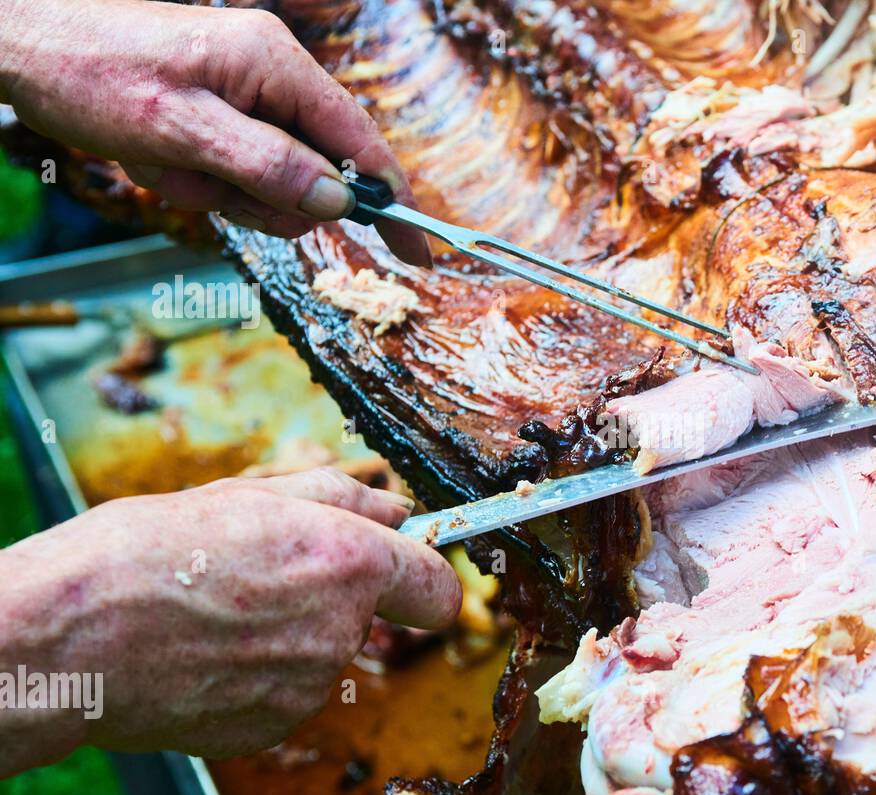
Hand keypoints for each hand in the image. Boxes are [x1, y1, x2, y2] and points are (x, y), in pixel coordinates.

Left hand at [0, 0, 431, 264]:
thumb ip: (268, 166)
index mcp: (276, 66)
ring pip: (274, 182)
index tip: (415, 249)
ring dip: (223, 193)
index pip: (358, 144)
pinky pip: (240, 173)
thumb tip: (338, 203)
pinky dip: (203, 183)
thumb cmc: (93, 73)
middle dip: (262, 198)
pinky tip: (163, 162)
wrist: (22, 42)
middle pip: (314, 173)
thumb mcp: (181, 131)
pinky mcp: (225, 114)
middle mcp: (273, 77)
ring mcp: (248, 96)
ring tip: (169, 166)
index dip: (388, 200)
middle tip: (205, 186)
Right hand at [0, 468, 460, 772]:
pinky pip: (283, 691)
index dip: (426, 575)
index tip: (412, 569)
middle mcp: (340, 632)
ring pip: (320, 652)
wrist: (69, 638)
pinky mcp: (270, 728)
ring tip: (214, 610)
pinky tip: (202, 652)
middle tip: (261, 571)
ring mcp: (306, 688)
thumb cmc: (145, 554)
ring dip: (287, 632)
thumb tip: (393, 509)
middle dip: (331, 594)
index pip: (438, 588)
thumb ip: (340, 499)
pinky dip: (255, 674)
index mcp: (348, 564)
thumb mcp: (249, 495)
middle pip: (366, 615)